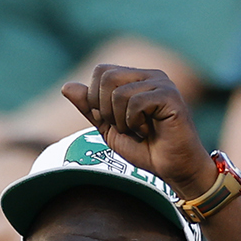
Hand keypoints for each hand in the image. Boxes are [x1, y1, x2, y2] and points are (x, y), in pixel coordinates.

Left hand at [60, 64, 216, 198]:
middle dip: (105, 108)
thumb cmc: (146, 149)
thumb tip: (66, 86)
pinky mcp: (170, 96)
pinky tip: (148, 131)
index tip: (111, 121)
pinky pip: (134, 103)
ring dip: (121, 120)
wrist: (174, 169)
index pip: (101, 71)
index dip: (96, 99)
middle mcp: (150, 74)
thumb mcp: (109, 128)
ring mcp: (162, 83)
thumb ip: (90, 108)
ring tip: (138, 131)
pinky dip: (133, 123)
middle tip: (122, 127)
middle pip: (106, 76)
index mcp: (137, 77)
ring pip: (118, 92)